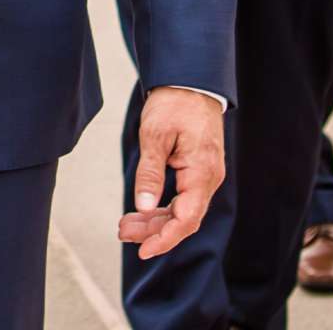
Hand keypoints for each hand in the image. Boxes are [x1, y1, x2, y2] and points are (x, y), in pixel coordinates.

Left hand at [119, 86, 224, 258]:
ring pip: (182, 210)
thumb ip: (150, 173)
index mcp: (202, 173)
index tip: (144, 251)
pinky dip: (162, 206)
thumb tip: (142, 205)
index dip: (165, 238)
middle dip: (154, 230)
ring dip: (155, 220)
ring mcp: (205, 176)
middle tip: (123, 233)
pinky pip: (182, 198)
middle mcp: (208, 179)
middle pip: (183, 218)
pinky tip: (142, 210)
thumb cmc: (174, 104)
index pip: (186, 218)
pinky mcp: (198, 171)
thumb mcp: (155, 136)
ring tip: (126, 225)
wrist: (190, 82)